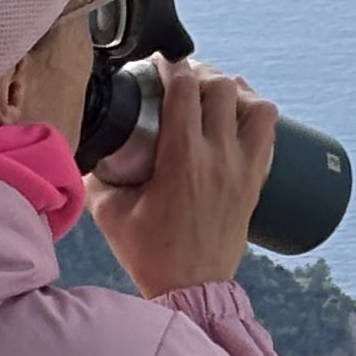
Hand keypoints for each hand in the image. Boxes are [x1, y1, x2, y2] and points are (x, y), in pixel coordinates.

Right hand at [89, 56, 275, 294]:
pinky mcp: (256, 182)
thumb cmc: (150, 255)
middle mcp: (219, 158)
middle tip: (182, 81)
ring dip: (236, 93)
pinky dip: (254, 117)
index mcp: (182, 159)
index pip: (184, 89)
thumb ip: (96, 177)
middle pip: (221, 87)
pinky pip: (268, 134)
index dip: (170, 66)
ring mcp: (243, 169)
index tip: (158, 65)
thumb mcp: (110, 214)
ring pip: (256, 106)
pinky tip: (236, 119)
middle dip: (200, 74)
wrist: (191, 291)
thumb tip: (88, 150)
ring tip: (214, 98)